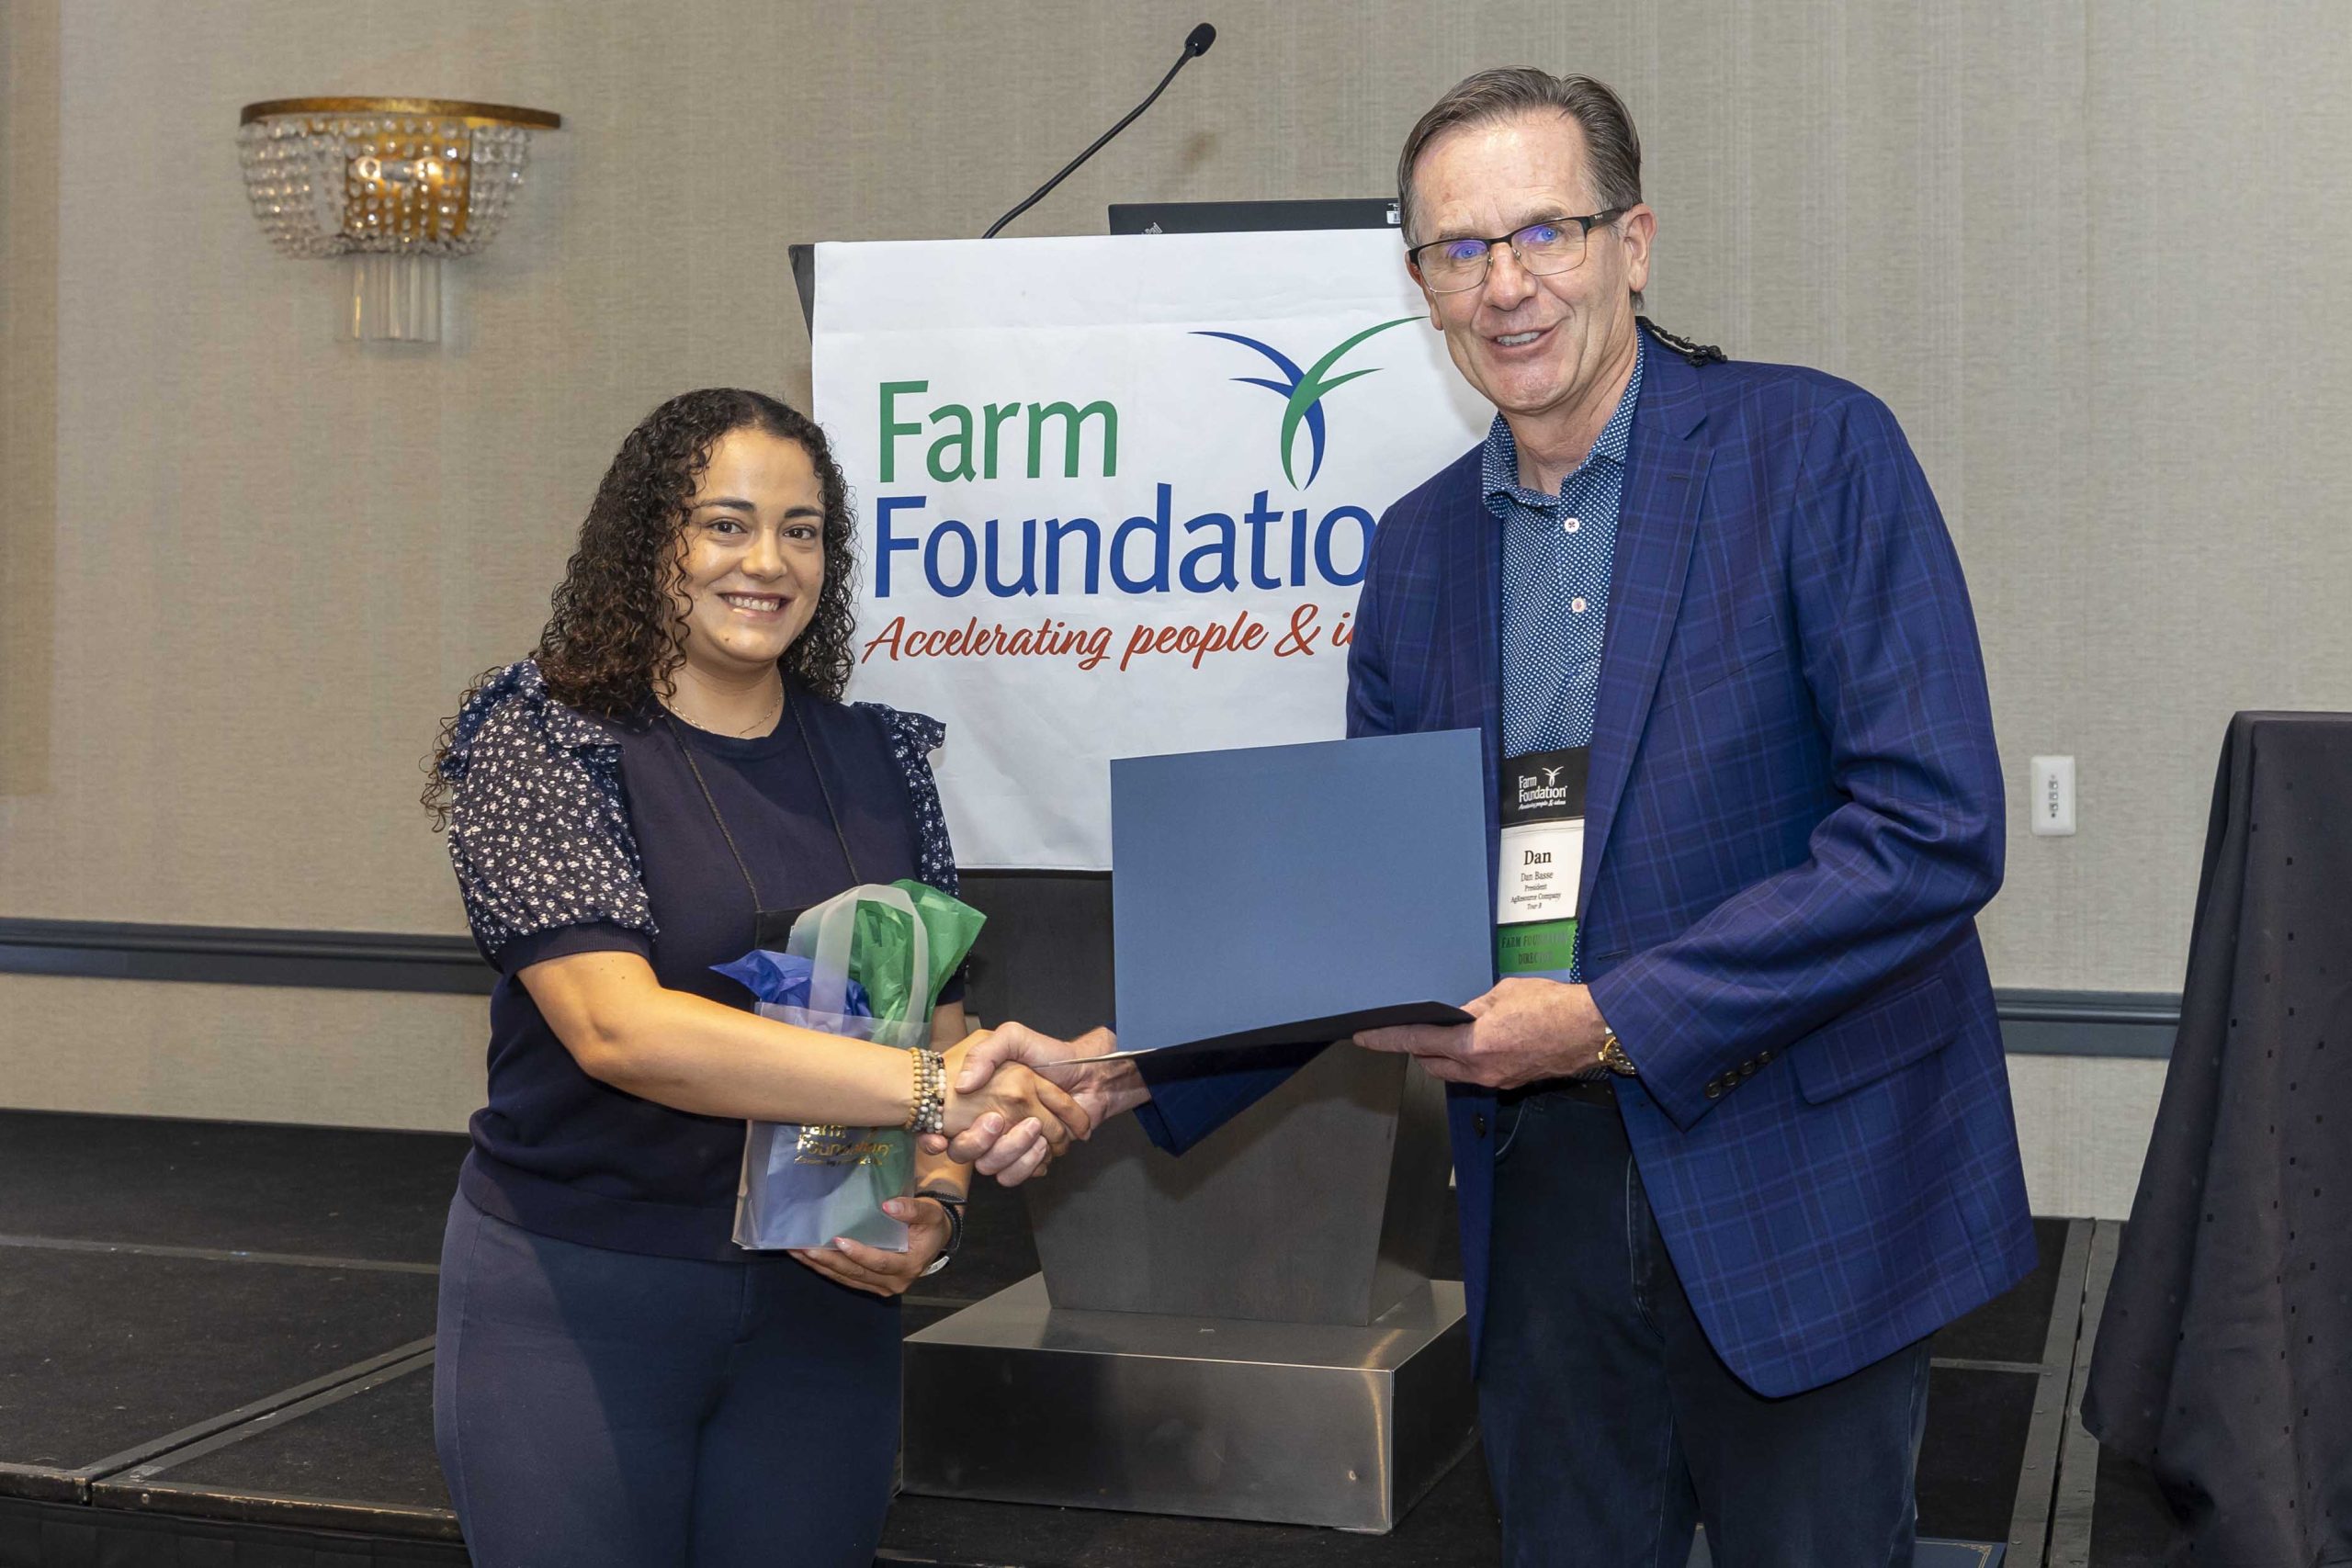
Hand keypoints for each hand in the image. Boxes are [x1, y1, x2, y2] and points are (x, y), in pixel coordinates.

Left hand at [788, 1194, 950, 1297]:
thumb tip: (888, 1206)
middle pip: (857, 1274)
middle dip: (829, 1261)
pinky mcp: (870, 1284)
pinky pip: (845, 1278)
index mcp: (909, 1266)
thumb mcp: (930, 1212)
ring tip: (797, 1251)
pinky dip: (824, 1268)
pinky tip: (806, 1257)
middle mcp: (893, 1282)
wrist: (934, 1238)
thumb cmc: (931, 1223)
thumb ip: (912, 1209)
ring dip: (820, 1266)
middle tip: (805, 1247)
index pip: (880, 1262)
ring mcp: (880, 1286)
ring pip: (846, 1278)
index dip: (860, 1253)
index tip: (839, 1240)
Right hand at [937, 1037, 1091, 1175]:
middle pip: (972, 1154)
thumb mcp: (1013, 1038)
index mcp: (979, 1099)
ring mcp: (1008, 1141)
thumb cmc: (1050, 1054)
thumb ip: (985, 1053)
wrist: (1088, 1072)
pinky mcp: (1027, 1155)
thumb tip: (963, 1085)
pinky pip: (1015, 1175)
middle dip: (995, 1144)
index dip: (962, 1135)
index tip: (989, 1120)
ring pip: (994, 1168)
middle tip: (1017, 1124)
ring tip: (1038, 1138)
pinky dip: (1030, 1166)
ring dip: (1017, 1156)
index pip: (952, 1129)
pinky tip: (1043, 1148)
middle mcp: (989, 1123)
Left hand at [1355, 978, 1610, 1088]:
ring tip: (1446, 1033)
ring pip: (1453, 1072)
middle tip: (1411, 1028)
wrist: (1592, 1030)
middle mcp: (1480, 1069)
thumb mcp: (1504, 993)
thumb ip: (1475, 1008)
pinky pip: (1476, 1073)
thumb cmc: (1552, 1006)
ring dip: (1442, 1056)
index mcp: (1474, 1045)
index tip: (1363, 1037)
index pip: (1416, 1042)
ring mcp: (1496, 1079)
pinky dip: (1468, 1059)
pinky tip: (1478, 1040)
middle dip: (1417, 1048)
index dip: (1386, 1039)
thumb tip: (1462, 1015)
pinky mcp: (1511, 1082)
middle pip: (1431, 1063)